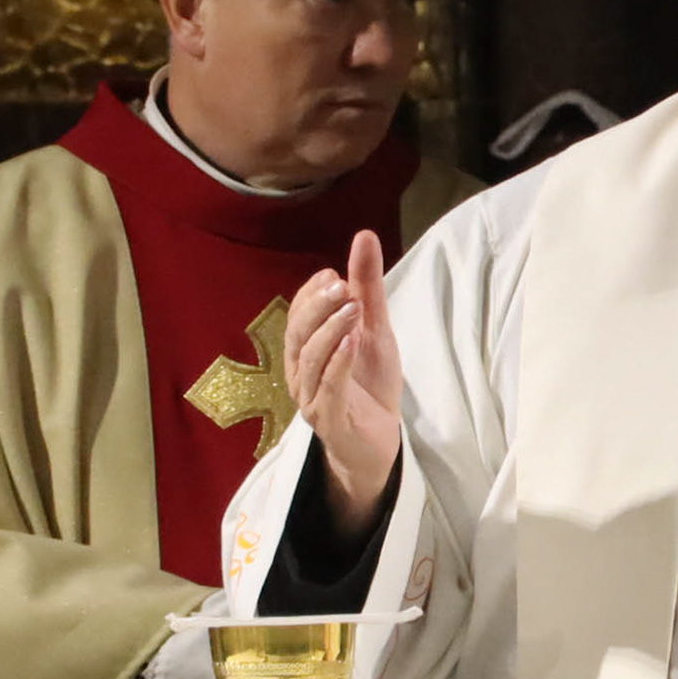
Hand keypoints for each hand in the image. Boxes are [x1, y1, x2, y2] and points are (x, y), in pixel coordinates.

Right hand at [286, 229, 402, 524]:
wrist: (380, 443)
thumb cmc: (370, 385)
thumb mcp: (375, 329)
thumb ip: (367, 287)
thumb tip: (364, 235)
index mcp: (304, 351)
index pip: (298, 315)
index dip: (312, 294)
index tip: (335, 275)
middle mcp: (299, 374)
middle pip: (298, 335)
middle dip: (317, 308)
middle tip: (341, 285)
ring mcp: (311, 399)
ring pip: (310, 361)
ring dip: (330, 331)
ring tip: (353, 307)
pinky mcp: (329, 421)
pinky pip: (327, 389)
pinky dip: (337, 364)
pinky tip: (351, 343)